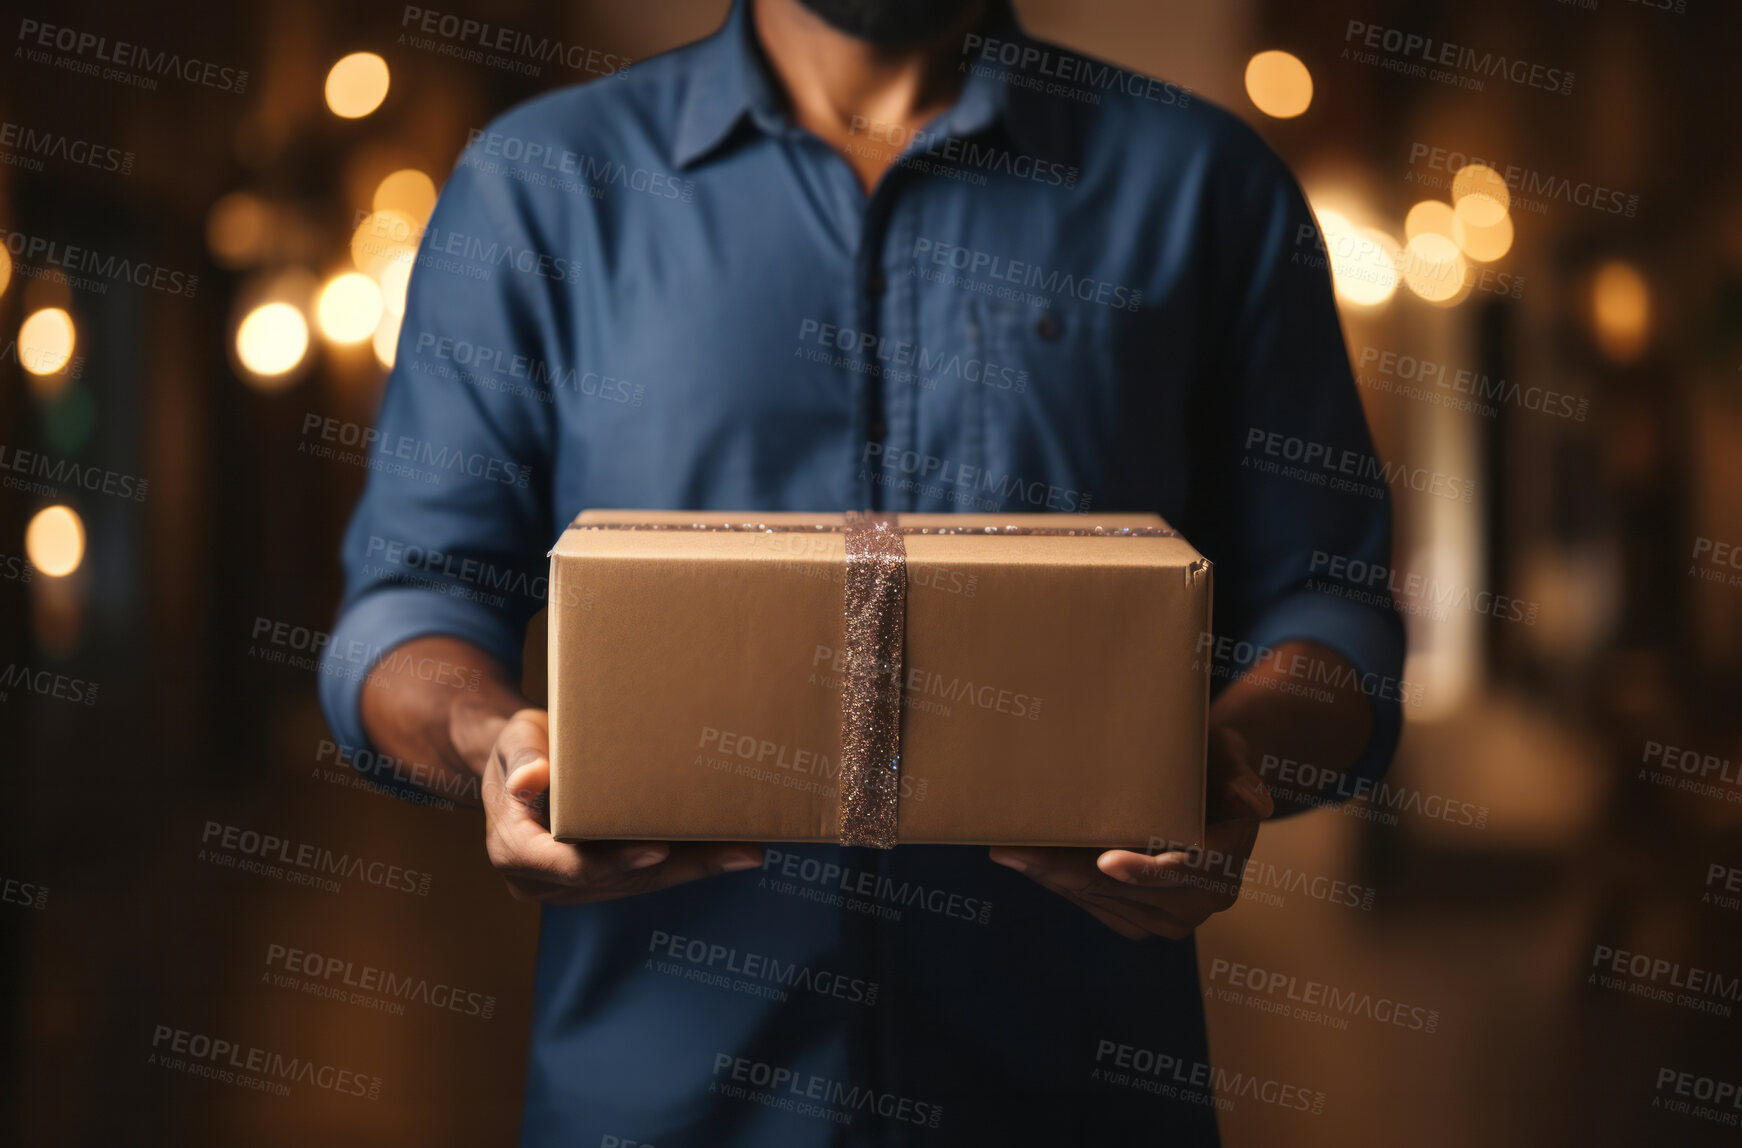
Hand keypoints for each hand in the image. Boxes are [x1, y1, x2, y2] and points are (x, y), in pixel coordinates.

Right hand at [482, 708, 764, 904]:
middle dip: (678, 867)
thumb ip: (522, 758)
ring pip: (638, 884)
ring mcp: (569, 887)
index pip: (568, 862)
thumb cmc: (520, 748)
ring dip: (693, 869)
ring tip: (744, 852)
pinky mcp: (596, 882)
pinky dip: (685, 864)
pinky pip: (644, 878)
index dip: (614, 860)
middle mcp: (541, 881)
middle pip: (617, 879)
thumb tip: (527, 780)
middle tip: (735, 852)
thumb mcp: (516, 742)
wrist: (520, 765)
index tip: (658, 851)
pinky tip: (727, 852)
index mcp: (514, 849)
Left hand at [988, 726, 1272, 938]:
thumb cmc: (1213, 758)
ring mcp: (1168, 917)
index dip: (1145, 870)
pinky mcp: (1137, 919)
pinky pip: (1094, 905)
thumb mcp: (1232, 753)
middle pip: (1128, 893)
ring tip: (1007, 851)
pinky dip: (1059, 883)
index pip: (1185, 872)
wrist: (1207, 787)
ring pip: (1103, 903)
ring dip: (1053, 880)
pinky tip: (1026, 859)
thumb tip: (1257, 803)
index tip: (1107, 860)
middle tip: (1014, 850)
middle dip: (1068, 874)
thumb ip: (1241, 774)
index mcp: (1224, 863)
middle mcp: (1201, 901)